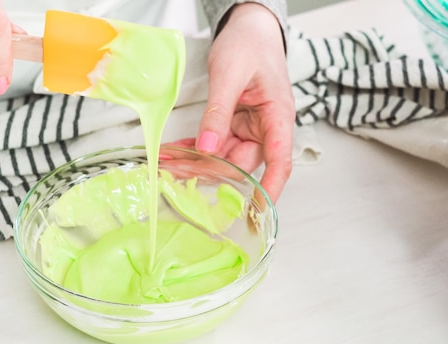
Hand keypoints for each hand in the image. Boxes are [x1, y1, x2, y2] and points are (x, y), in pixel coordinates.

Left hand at [192, 3, 294, 202]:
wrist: (249, 29)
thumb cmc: (250, 44)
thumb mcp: (230, 76)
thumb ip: (218, 113)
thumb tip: (207, 148)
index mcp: (278, 117)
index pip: (280, 161)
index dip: (269, 189)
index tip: (256, 211)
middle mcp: (266, 128)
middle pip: (241, 164)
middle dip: (208, 170)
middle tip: (174, 169)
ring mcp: (248, 128)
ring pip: (223, 157)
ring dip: (195, 160)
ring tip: (167, 160)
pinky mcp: (233, 124)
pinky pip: (214, 144)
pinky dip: (195, 147)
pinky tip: (175, 150)